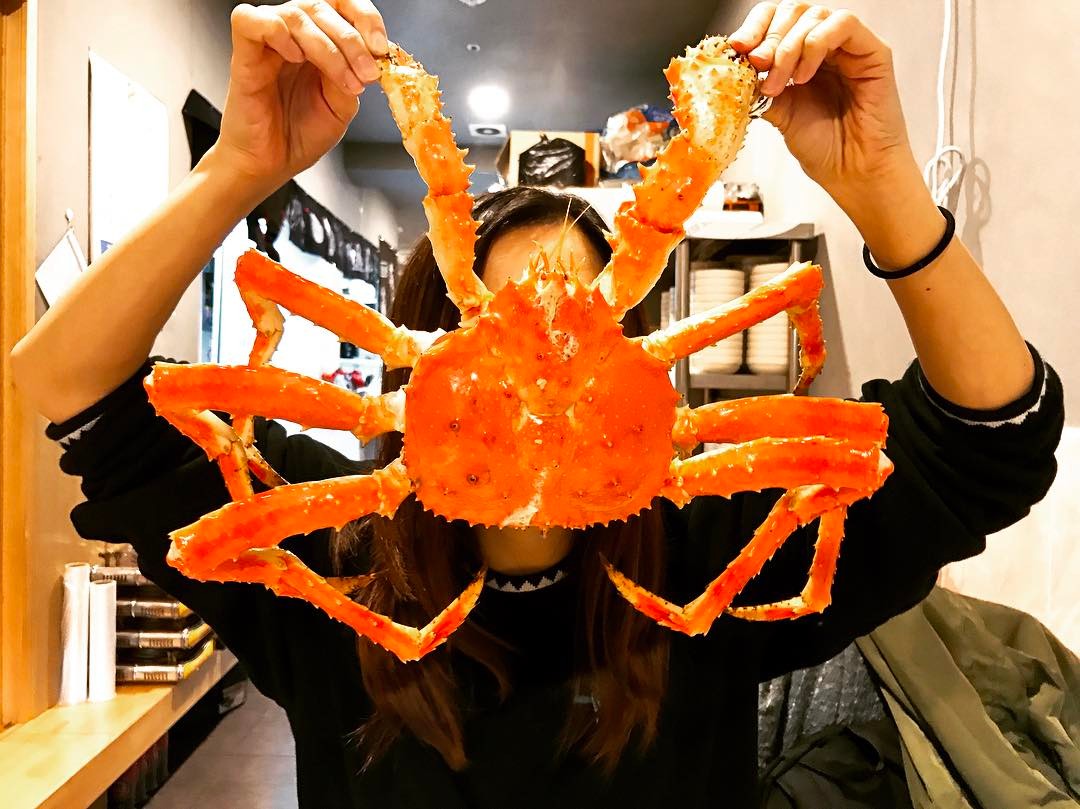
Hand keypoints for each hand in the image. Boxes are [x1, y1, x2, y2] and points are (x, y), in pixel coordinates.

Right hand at [212, 1, 386, 192]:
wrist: (270, 164)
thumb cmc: (299, 135)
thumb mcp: (342, 107)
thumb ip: (353, 76)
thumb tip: (369, 57)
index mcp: (319, 42)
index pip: (341, 5)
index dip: (364, 18)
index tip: (381, 48)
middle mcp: (293, 35)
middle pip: (322, 6)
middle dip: (352, 40)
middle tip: (366, 73)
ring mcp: (268, 42)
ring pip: (296, 13)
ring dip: (327, 47)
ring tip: (342, 80)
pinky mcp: (244, 53)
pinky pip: (250, 20)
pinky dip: (278, 33)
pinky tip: (294, 58)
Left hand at [729, 2, 915, 205]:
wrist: (853, 174)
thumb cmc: (825, 148)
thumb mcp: (778, 112)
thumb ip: (759, 86)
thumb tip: (734, 70)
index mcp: (801, 57)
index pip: (775, 20)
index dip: (753, 28)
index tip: (737, 49)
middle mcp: (825, 47)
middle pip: (792, 11)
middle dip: (767, 37)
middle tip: (757, 65)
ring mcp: (849, 47)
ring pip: (814, 15)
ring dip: (788, 46)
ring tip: (780, 83)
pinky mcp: (872, 52)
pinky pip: (843, 24)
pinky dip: (816, 44)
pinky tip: (805, 75)